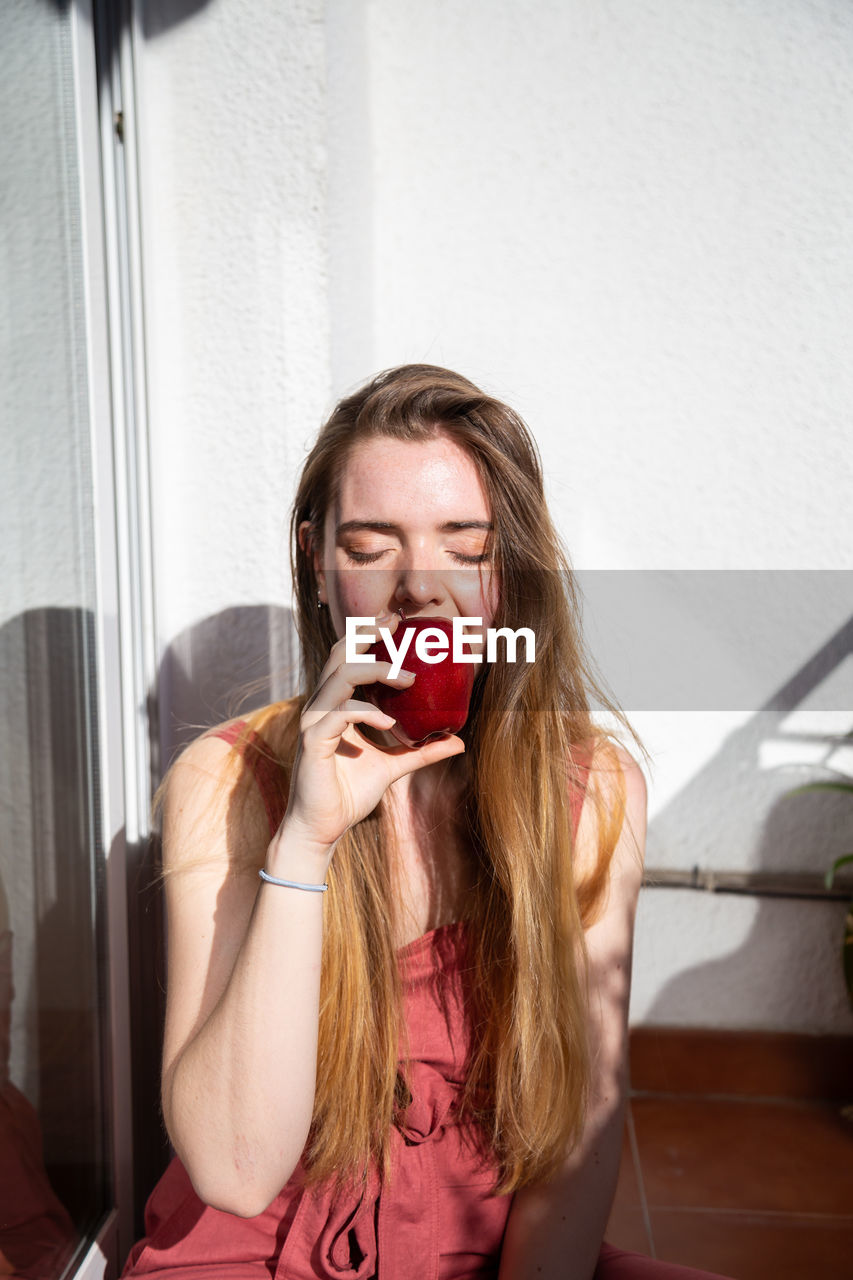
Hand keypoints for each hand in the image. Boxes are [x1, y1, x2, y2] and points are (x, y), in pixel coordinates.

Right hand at [274, 611, 465, 859]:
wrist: (322, 828)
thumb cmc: (349, 794)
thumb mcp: (394, 766)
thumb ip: (422, 751)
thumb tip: (459, 741)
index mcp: (337, 705)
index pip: (349, 657)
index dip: (369, 634)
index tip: (397, 620)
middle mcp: (322, 706)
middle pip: (340, 654)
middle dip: (368, 634)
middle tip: (398, 625)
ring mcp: (314, 722)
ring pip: (339, 677)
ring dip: (375, 671)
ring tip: (408, 679)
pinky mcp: (313, 742)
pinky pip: (338, 715)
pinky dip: (366, 714)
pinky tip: (390, 724)